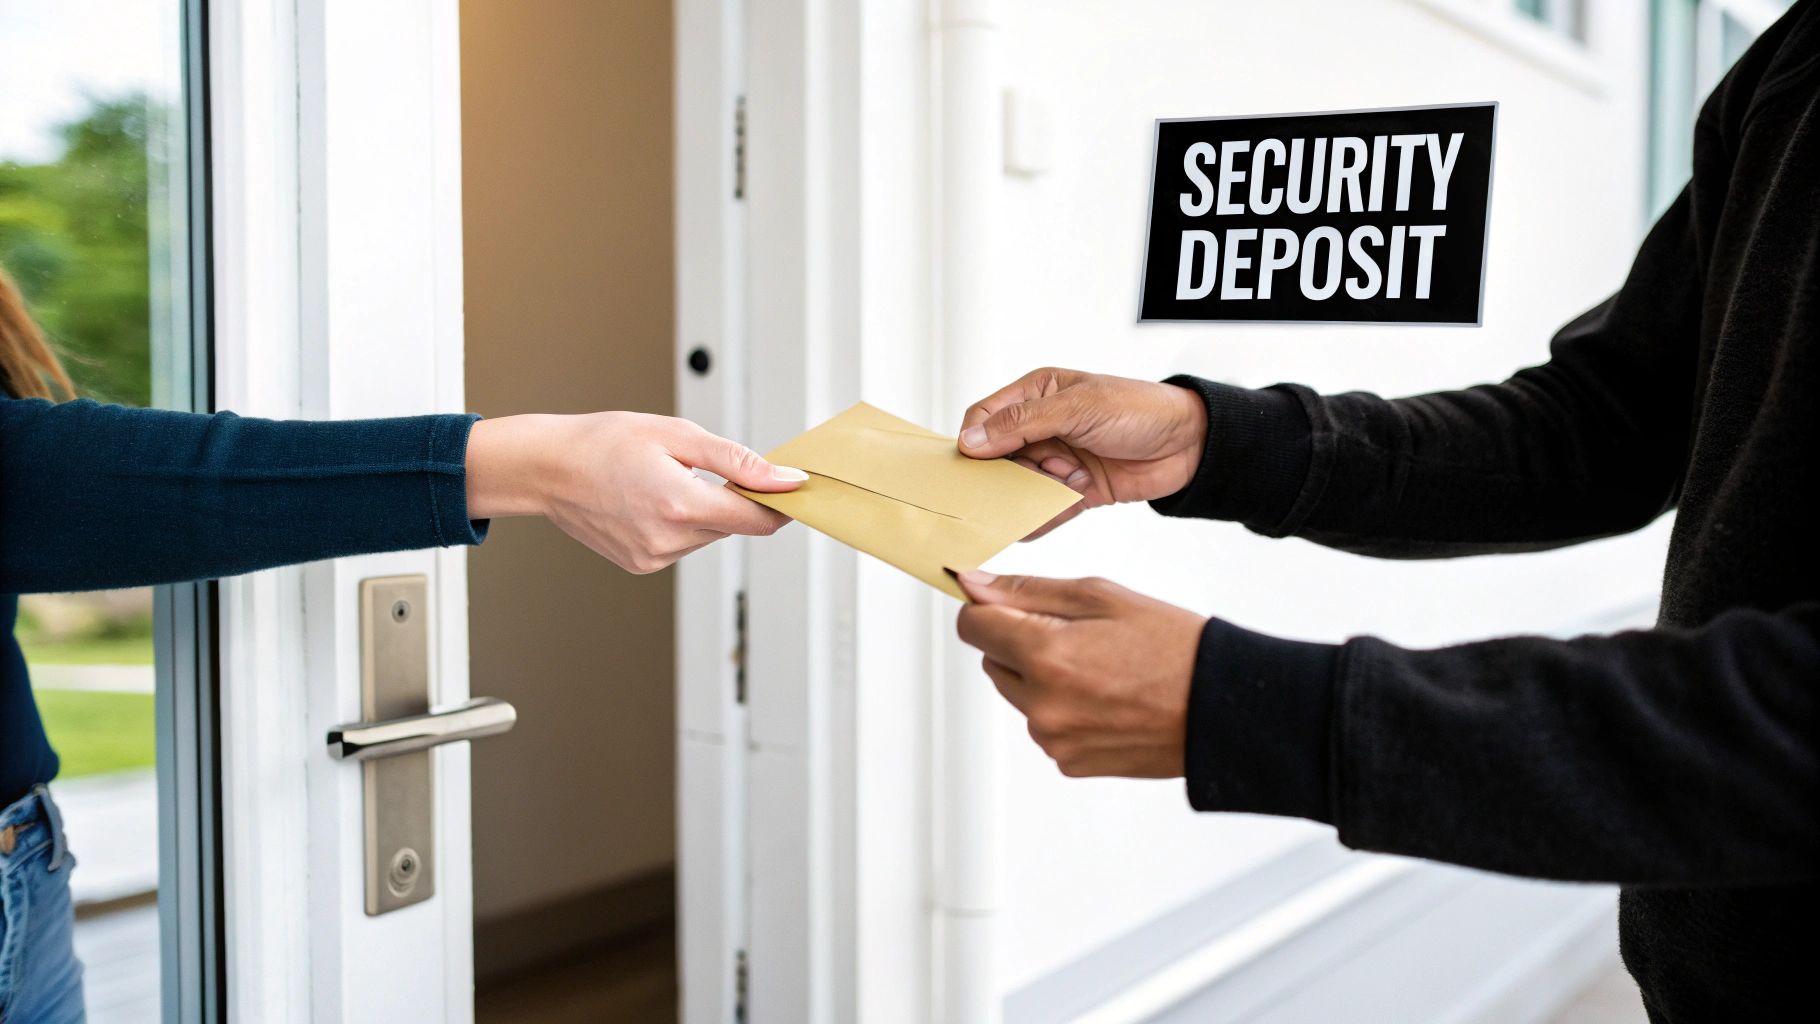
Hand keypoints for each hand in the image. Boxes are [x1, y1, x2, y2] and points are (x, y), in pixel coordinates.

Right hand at [465, 412, 804, 572]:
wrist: (547, 468)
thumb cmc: (606, 441)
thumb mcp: (677, 434)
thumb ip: (738, 461)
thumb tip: (786, 480)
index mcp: (680, 505)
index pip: (757, 520)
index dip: (779, 504)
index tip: (788, 487)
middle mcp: (668, 540)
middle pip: (732, 526)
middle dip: (731, 498)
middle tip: (701, 467)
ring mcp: (653, 558)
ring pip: (708, 535)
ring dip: (702, 511)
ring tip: (663, 481)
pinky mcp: (642, 565)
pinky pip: (682, 545)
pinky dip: (679, 524)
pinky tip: (649, 501)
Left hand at [953, 570, 1203, 778]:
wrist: (1222, 708)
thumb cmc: (1173, 646)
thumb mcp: (1101, 596)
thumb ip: (1027, 590)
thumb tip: (972, 585)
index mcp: (1045, 655)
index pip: (972, 626)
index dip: (988, 607)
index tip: (1010, 603)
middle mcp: (1041, 704)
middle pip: (993, 660)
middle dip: (1020, 641)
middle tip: (1078, 635)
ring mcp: (1054, 739)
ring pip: (1018, 694)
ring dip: (1041, 677)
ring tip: (1100, 668)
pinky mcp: (1070, 762)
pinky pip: (1045, 725)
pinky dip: (1063, 709)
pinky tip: (1107, 699)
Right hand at [957, 368, 1206, 537]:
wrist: (1191, 445)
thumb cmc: (1138, 410)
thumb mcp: (1076, 408)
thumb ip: (1022, 424)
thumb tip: (970, 442)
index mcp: (1037, 394)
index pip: (984, 417)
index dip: (972, 440)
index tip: (969, 464)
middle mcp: (1041, 428)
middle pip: (997, 458)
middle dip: (1002, 474)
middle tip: (1010, 486)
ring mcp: (1057, 461)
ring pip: (1019, 486)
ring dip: (1031, 493)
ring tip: (1060, 485)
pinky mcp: (1073, 491)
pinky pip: (1044, 509)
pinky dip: (1041, 517)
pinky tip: (1036, 524)